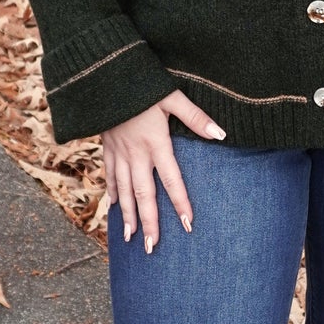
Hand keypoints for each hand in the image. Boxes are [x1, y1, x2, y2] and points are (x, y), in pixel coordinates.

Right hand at [101, 90, 225, 252]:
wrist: (103, 75)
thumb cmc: (142, 85)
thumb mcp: (172, 97)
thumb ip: (196, 117)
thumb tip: (221, 134)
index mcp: (155, 143)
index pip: (171, 180)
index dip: (180, 203)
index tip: (188, 225)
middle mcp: (136, 153)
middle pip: (144, 194)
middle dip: (149, 222)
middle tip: (152, 248)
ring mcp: (119, 152)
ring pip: (123, 190)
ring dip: (128, 216)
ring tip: (130, 239)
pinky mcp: (107, 147)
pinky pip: (109, 176)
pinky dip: (112, 194)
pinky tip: (115, 208)